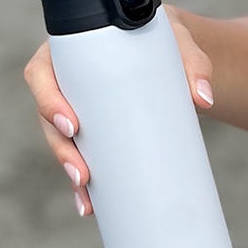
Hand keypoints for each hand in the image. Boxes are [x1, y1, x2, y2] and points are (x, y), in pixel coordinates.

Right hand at [22, 5, 215, 215]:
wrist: (175, 57)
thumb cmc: (169, 42)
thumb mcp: (180, 45)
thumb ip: (195, 65)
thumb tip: (204, 99)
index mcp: (72, 49)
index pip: (43, 73)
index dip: (48, 101)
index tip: (72, 126)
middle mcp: (67, 79)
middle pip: (49, 116)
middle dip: (61, 149)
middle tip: (82, 174)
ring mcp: (79, 107)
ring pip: (62, 141)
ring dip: (70, 169)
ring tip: (86, 194)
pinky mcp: (95, 128)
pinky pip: (82, 153)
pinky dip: (85, 180)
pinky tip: (89, 205)